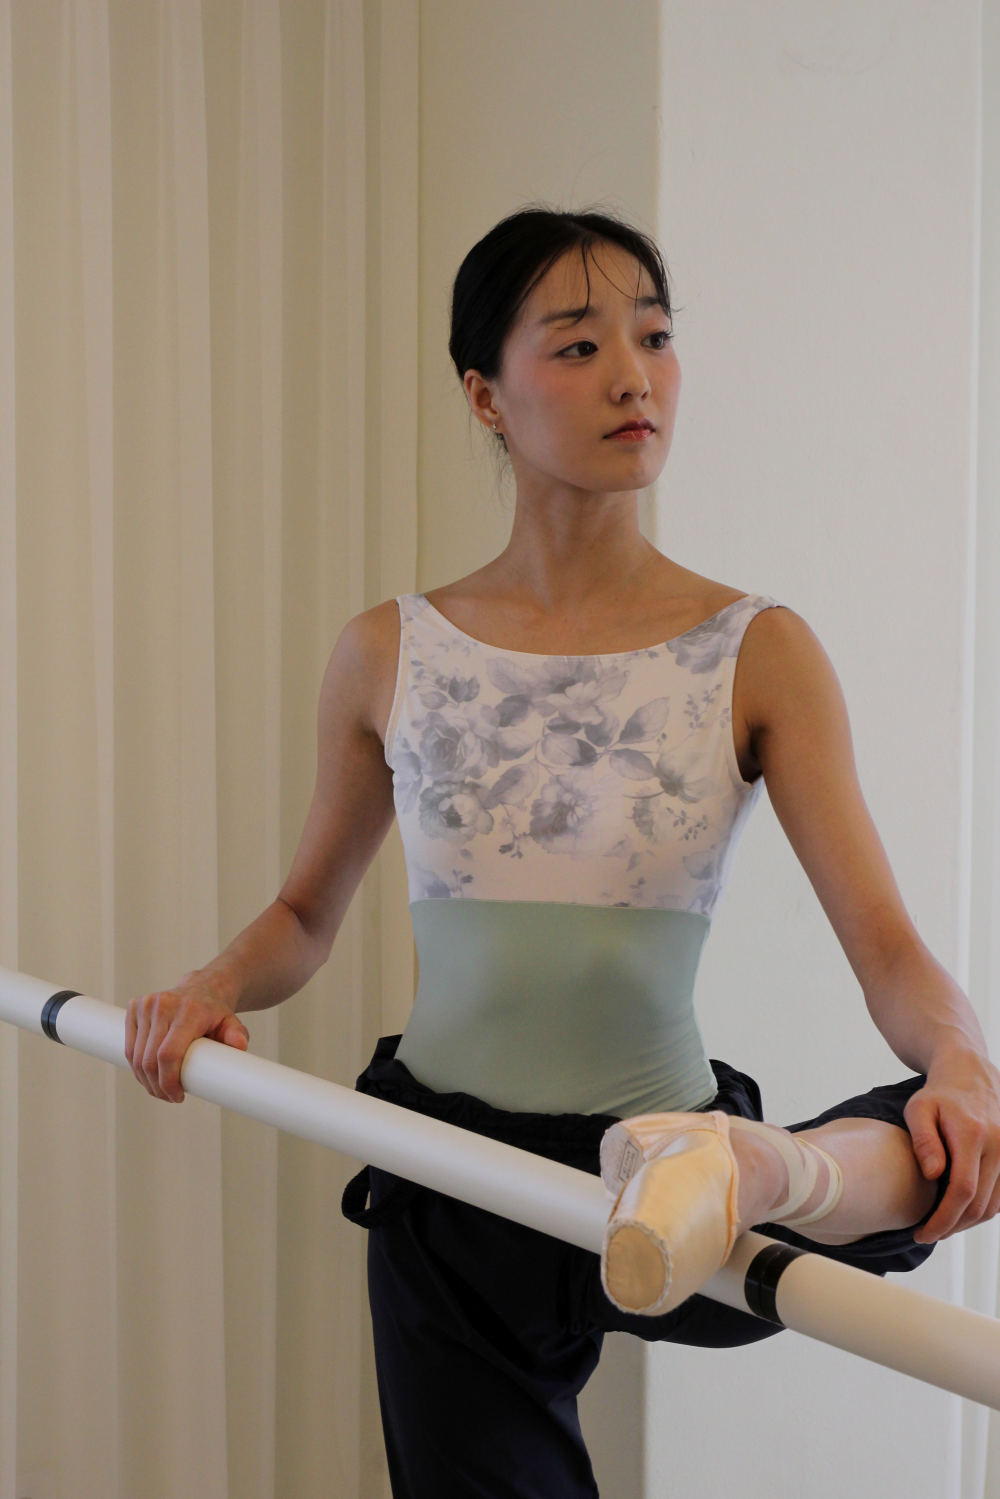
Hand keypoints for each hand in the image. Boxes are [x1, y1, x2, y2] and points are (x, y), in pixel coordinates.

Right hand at [125, 971, 249, 1102]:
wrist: (201, 988)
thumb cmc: (214, 1012)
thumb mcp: (231, 1024)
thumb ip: (237, 1035)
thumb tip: (240, 1045)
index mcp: (188, 1011)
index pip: (168, 1054)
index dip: (168, 1081)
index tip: (176, 1096)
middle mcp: (164, 1005)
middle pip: (150, 1059)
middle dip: (157, 1086)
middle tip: (169, 1097)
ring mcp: (147, 1004)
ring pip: (136, 1055)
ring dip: (145, 1079)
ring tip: (159, 1089)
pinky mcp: (135, 1007)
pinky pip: (129, 1046)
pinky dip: (135, 1065)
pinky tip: (146, 1075)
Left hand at [906, 1044, 999, 1242]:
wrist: (971, 1074)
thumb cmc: (939, 1094)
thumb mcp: (919, 1109)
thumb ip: (924, 1141)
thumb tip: (932, 1174)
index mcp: (973, 1135)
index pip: (963, 1192)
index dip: (943, 1219)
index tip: (922, 1233)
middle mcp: (999, 1146)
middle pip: (980, 1205)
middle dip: (953, 1226)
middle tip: (927, 1233)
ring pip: (995, 1206)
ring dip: (968, 1222)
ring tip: (941, 1224)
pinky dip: (983, 1209)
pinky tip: (960, 1210)